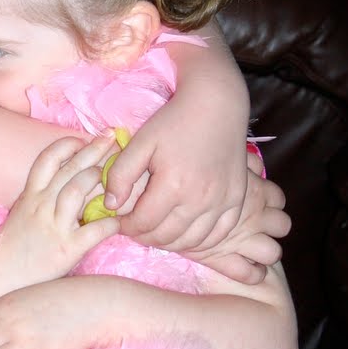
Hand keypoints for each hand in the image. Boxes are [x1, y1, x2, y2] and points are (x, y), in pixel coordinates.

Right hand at [0, 134, 119, 292]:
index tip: (84, 139)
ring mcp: (53, 227)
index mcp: (30, 196)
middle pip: (69, 169)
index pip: (47, 159)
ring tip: (114, 176)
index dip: (67, 145)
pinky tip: (120, 220)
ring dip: (97, 179)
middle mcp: (41, 206)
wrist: (1, 278)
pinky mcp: (66, 249)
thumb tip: (66, 181)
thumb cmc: (14, 246)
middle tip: (112, 138)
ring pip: (77, 191)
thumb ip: (41, 196)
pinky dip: (110, 223)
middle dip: (93, 150)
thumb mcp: (22, 213)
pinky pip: (93, 231)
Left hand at [104, 97, 251, 253]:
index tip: (121, 222)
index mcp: (174, 185)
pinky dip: (200, 242)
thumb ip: (121, 174)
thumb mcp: (141, 142)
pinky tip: (185, 234)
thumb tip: (110, 205)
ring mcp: (222, 202)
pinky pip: (218, 235)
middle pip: (167, 236)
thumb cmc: (175, 121)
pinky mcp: (237, 200)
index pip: (144, 223)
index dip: (128, 227)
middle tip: (136, 228)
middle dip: (146, 237)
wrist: (217, 105)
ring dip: (170, 242)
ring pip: (192, 241)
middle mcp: (200, 199)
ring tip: (157, 232)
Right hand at [189, 166, 289, 283]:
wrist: (156, 198)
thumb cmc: (187, 169)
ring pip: (273, 252)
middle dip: (272, 226)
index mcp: (256, 190)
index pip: (278, 199)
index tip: (260, 201)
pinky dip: (251, 273)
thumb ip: (244, 161)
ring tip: (251, 247)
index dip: (271, 202)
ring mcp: (241, 239)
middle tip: (255, 224)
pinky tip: (243, 267)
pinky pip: (247, 274)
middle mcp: (254, 215)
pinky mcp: (221, 258)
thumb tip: (256, 165)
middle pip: (282, 225)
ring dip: (266, 249)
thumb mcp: (225, 159)